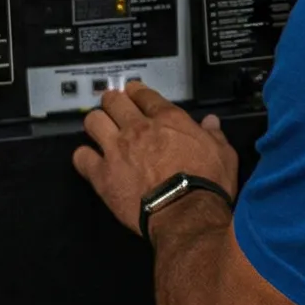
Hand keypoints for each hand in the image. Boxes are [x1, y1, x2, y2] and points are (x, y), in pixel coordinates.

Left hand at [72, 82, 238, 235]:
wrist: (186, 213)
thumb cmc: (207, 185)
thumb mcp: (224, 154)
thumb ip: (214, 135)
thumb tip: (211, 123)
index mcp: (168, 120)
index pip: (144, 95)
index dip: (137, 91)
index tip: (133, 93)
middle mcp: (138, 129)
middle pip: (114, 101)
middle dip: (113, 101)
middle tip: (114, 108)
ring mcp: (116, 150)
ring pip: (93, 121)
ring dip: (97, 123)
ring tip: (100, 130)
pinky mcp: (102, 174)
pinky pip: (81, 157)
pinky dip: (84, 158)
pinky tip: (90, 162)